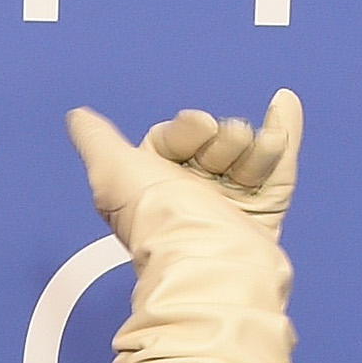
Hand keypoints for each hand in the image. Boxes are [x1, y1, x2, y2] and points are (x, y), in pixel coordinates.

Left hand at [64, 88, 301, 249]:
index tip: (199, 129)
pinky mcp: (261, 214)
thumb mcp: (112, 170)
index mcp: (153, 187)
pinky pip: (276, 167)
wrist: (211, 258)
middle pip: (212, 142)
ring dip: (251, 144)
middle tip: (219, 155)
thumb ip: (96, 139)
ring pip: (245, 153)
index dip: (189, 129)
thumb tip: (78, 118)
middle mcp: (189, 197)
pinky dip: (283, 133)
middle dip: (221, 141)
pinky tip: (282, 104)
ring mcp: (227, 206)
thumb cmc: (161, 222)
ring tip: (250, 150)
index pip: (175, 137)